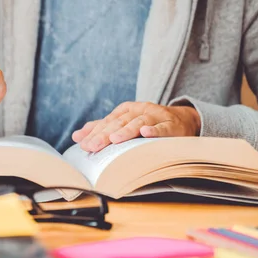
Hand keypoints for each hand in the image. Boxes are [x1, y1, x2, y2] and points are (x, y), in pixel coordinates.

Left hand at [72, 102, 200, 152]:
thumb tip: (76, 136)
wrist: (181, 120)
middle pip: (119, 123)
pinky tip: (146, 133)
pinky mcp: (172, 125)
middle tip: (92, 146)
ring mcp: (155, 116)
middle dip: (104, 135)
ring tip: (114, 139)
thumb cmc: (147, 123)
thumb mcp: (123, 123)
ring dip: (126, 131)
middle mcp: (138, 110)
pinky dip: (155, 130)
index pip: (107, 122)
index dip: (94, 133)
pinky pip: (163, 127)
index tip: (83, 145)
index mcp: (125, 110)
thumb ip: (101, 129)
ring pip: (138, 123)